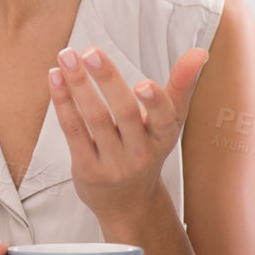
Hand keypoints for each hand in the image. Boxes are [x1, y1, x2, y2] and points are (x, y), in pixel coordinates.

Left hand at [49, 45, 205, 222]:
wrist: (127, 203)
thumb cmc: (147, 149)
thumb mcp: (169, 123)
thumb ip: (181, 86)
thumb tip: (199, 52)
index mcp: (163, 137)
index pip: (164, 119)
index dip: (155, 102)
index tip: (143, 84)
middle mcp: (140, 153)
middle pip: (123, 113)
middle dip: (107, 80)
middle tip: (90, 52)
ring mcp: (113, 164)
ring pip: (94, 119)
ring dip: (78, 85)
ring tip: (66, 56)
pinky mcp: (87, 169)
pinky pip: (74, 131)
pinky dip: (63, 103)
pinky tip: (55, 77)